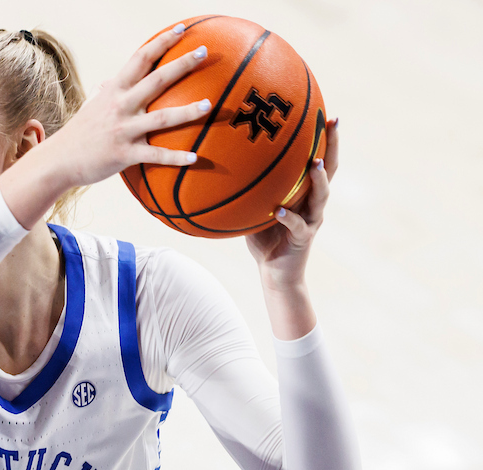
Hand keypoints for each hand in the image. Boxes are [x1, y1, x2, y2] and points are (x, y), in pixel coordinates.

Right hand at [59, 24, 210, 185]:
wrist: (58, 161)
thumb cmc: (79, 134)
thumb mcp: (92, 107)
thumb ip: (106, 93)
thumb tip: (110, 81)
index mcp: (114, 91)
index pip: (141, 58)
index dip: (162, 42)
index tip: (183, 29)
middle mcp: (120, 106)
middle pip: (156, 80)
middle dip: (182, 64)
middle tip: (204, 52)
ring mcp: (123, 130)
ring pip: (161, 118)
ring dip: (187, 111)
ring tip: (209, 105)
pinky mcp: (124, 154)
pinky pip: (155, 155)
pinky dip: (176, 157)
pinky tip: (195, 158)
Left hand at [246, 118, 340, 288]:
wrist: (275, 272)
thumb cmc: (263, 237)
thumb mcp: (254, 207)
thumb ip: (249, 187)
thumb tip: (224, 161)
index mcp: (304, 192)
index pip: (317, 158)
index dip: (323, 136)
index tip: (323, 110)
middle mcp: (313, 202)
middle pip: (329, 168)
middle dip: (332, 145)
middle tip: (333, 121)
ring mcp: (312, 220)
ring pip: (321, 196)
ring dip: (318, 180)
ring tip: (314, 164)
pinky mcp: (304, 238)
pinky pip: (298, 226)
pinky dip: (289, 217)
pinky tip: (280, 210)